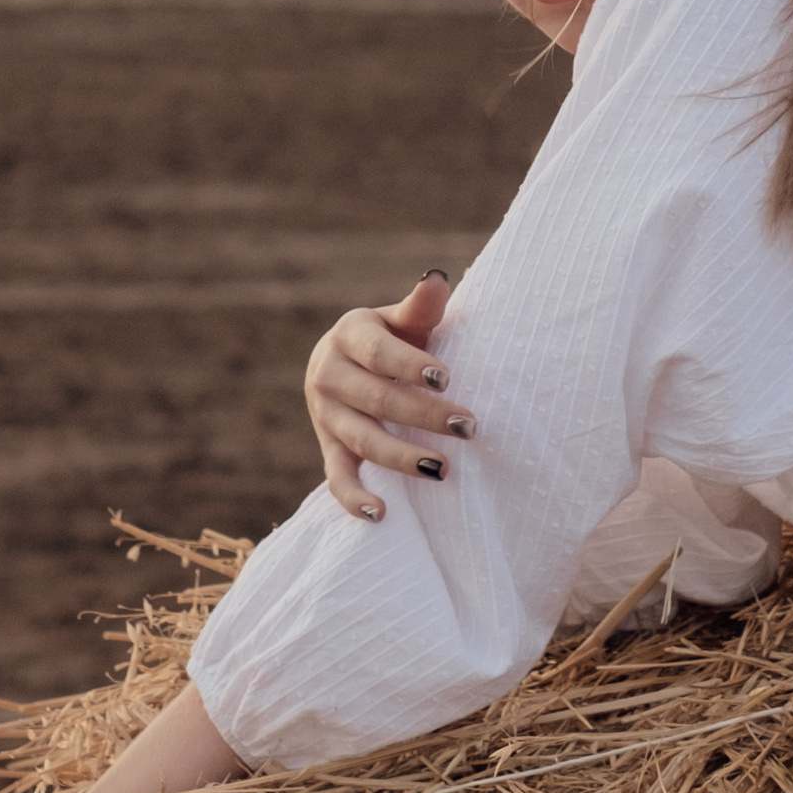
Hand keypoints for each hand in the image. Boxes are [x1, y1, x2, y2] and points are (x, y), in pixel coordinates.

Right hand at [305, 272, 474, 517]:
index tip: (447, 379)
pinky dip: (354, 499)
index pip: (379, 352)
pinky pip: (336, 478)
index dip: (411, 366)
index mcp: (349, 334)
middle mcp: (328, 374)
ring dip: (402, 457)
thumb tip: (437, 278)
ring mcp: (324, 415)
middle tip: (469, 428)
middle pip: (377, 400)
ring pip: (362, 440)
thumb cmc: (392, 338)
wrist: (349, 363)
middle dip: (424, 415)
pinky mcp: (326, 448)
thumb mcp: (402, 319)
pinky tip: (381, 513)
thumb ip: (420, 306)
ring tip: (444, 469)